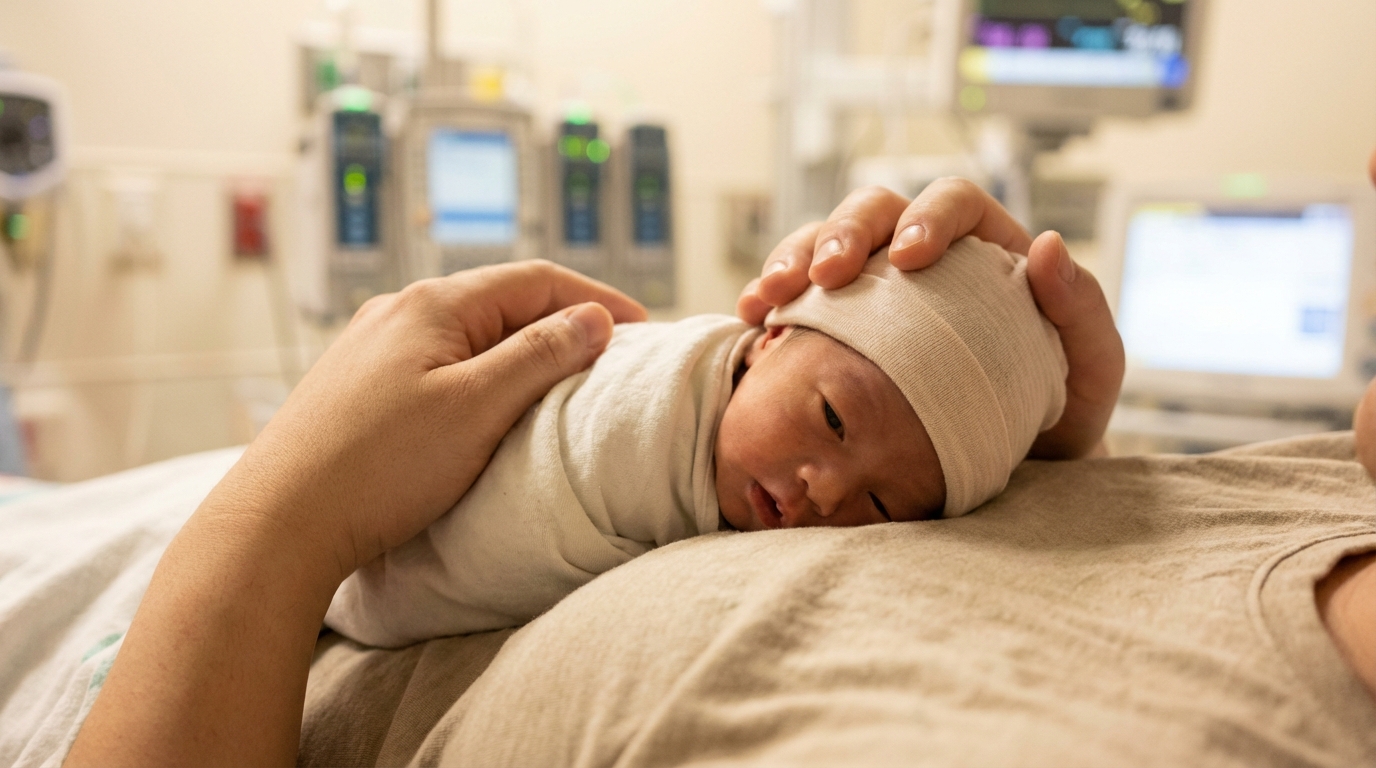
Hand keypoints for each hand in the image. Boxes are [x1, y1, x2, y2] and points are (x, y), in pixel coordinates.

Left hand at [68, 260, 645, 766]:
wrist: (277, 523)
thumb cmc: (379, 467)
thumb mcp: (477, 407)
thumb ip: (539, 355)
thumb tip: (593, 317)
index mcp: (434, 304)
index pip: (537, 280)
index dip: (597, 299)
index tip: (644, 329)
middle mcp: (398, 311)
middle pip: (500, 300)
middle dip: (561, 321)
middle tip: (610, 356)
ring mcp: (371, 347)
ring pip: (466, 332)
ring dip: (520, 348)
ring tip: (558, 381)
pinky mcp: (355, 386)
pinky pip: (435, 362)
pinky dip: (480, 372)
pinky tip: (486, 405)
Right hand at [737, 179, 1122, 459]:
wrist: (1011, 476)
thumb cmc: (1058, 418)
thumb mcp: (1092, 372)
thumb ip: (1084, 312)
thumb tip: (1047, 247)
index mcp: (986, 248)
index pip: (953, 201)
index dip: (926, 215)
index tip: (908, 258)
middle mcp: (923, 257)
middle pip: (874, 208)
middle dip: (842, 231)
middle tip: (826, 276)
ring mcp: (872, 290)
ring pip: (824, 240)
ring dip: (794, 256)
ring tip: (771, 294)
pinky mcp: (834, 326)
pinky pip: (797, 296)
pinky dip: (770, 299)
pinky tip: (753, 319)